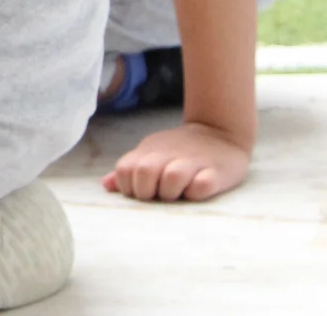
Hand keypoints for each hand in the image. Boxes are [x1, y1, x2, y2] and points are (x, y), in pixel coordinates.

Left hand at [103, 122, 250, 201]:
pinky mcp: (217, 172)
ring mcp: (194, 162)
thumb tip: (106, 185)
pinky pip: (202, 185)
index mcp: (150, 151)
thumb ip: (130, 169)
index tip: (139, 192)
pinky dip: (196, 192)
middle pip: (144, 172)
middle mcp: (169, 154)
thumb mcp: (151, 154)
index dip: (127, 185)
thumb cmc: (179, 150)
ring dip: (170, 192)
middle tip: (157, 195)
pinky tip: (197, 190)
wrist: (220, 131)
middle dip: (146, 191)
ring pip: (172, 177)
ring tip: (177, 194)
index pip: (124, 169)